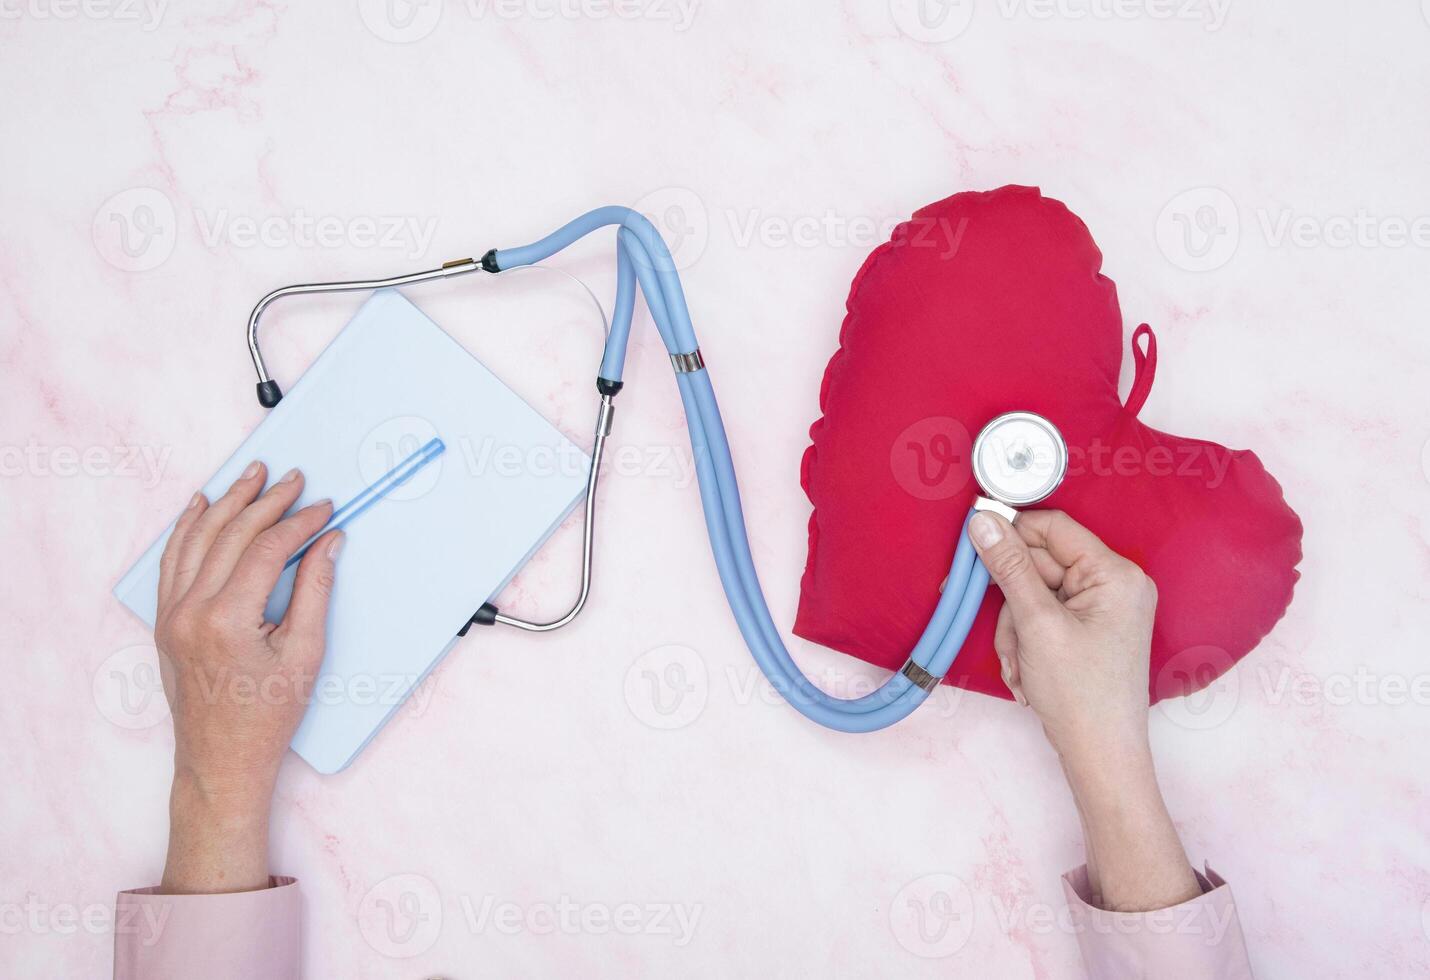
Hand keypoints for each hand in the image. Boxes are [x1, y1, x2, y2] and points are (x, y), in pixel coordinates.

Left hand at [153, 461, 340, 892]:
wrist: (220, 761)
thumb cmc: (267, 716)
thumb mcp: (305, 655)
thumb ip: (316, 591)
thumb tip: (328, 543)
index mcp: (227, 619)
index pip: (267, 549)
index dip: (299, 523)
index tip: (325, 509)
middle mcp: (190, 610)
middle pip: (230, 534)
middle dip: (266, 502)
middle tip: (294, 479)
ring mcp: (171, 615)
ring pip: (196, 538)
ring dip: (226, 502)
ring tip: (252, 476)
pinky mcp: (165, 621)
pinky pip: (173, 560)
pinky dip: (187, 528)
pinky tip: (201, 505)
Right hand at [968, 508, 1199, 911]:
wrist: (1100, 755)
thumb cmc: (1080, 695)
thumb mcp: (1036, 624)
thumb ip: (1009, 567)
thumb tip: (983, 521)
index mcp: (1114, 574)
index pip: (1054, 528)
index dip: (1012, 534)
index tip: (974, 544)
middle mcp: (1114, 585)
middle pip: (1039, 564)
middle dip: (1013, 603)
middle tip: (1009, 638)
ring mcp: (1102, 610)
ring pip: (1033, 595)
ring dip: (1015, 630)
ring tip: (1022, 666)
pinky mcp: (1088, 631)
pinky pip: (1042, 617)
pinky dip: (1026, 642)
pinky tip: (1029, 673)